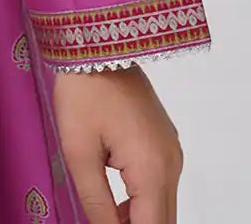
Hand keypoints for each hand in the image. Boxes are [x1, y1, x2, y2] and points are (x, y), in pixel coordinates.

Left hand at [53, 65, 183, 222]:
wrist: (97, 45)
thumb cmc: (84, 92)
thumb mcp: (79, 152)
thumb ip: (95, 202)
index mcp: (152, 169)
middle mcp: (171, 163)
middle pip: (163, 221)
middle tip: (104, 223)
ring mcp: (171, 152)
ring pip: (163, 206)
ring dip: (139, 219)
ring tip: (106, 217)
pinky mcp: (165, 143)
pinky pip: (160, 185)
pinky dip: (142, 201)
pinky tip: (115, 202)